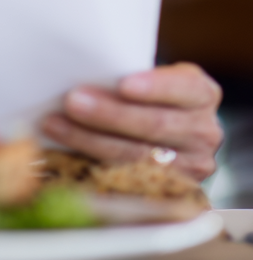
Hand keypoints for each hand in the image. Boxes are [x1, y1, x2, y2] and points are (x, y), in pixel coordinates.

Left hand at [41, 62, 222, 181]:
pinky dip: (91, 163)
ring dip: (90, 139)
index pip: (183, 88)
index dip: (155, 88)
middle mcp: (204, 131)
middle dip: (109, 114)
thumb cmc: (145, 93)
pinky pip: (127, 179)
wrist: (164, 127)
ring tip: (55, 124)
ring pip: (137, 155)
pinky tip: (63, 151)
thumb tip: (79, 70)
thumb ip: (127, 74)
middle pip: (154, 125)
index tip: (123, 85)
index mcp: (201, 93)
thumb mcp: (149, 76)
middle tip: (72, 101)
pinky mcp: (170, 190)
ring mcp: (192, 166)